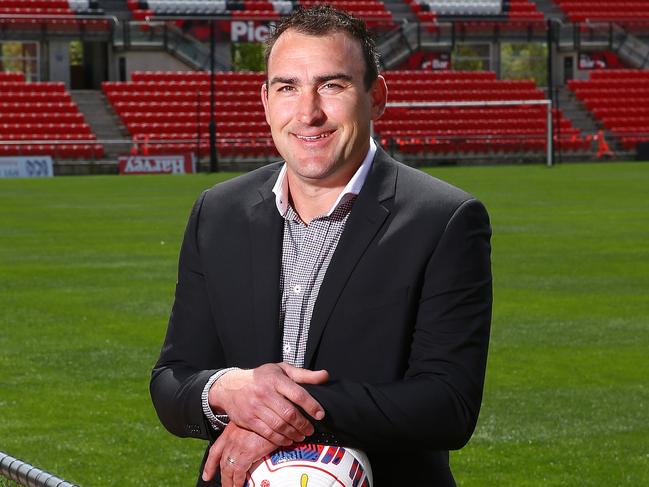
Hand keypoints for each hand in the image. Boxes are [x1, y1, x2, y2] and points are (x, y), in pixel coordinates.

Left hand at [201, 423, 277, 486]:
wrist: (274, 415)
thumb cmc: (268, 417)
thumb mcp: (254, 422)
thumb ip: (250, 432)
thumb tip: (255, 441)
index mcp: (231, 431)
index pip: (215, 450)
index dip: (210, 464)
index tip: (207, 475)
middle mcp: (231, 438)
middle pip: (222, 462)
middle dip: (221, 476)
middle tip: (224, 486)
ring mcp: (237, 446)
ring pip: (228, 469)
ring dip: (228, 482)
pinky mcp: (246, 453)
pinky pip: (238, 473)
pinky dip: (237, 482)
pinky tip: (239, 486)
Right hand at [209, 362, 327, 445]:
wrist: (230, 386)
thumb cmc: (262, 377)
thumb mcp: (281, 370)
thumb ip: (304, 374)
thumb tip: (325, 376)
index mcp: (275, 379)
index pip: (297, 394)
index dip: (311, 406)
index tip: (320, 414)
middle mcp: (265, 393)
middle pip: (289, 413)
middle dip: (303, 424)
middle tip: (311, 430)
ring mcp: (255, 407)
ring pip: (279, 426)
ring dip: (294, 434)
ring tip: (302, 436)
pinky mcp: (249, 420)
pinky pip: (268, 433)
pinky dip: (280, 439)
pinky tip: (288, 440)